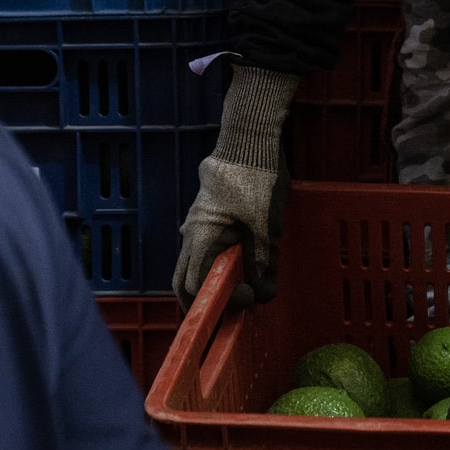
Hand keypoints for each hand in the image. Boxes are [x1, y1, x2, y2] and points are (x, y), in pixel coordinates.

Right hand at [173, 66, 298, 306]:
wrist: (250, 137)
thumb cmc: (257, 178)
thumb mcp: (266, 225)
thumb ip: (262, 261)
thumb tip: (262, 293)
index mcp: (201, 237)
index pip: (192, 285)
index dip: (217, 302)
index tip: (247, 296)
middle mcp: (192, 232)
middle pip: (183, 279)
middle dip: (202, 300)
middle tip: (228, 312)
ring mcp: (197, 222)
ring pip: (195, 262)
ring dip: (215, 278)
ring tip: (246, 282)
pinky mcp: (209, 214)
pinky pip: (206, 246)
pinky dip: (220, 260)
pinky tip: (246, 258)